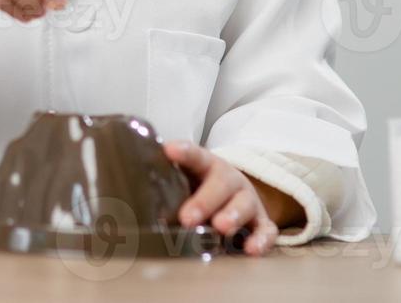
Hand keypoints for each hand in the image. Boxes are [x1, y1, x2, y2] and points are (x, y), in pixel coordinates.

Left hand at [164, 140, 279, 255]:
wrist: (237, 193)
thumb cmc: (202, 187)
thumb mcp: (187, 179)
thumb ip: (168, 183)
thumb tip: (134, 196)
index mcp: (208, 166)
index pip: (195, 156)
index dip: (184, 153)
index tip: (169, 151)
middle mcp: (230, 181)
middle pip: (220, 185)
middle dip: (204, 201)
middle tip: (187, 217)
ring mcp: (248, 201)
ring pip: (244, 205)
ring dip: (232, 216)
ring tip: (220, 228)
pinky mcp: (262, 222)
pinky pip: (266, 230)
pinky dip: (261, 240)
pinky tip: (251, 249)